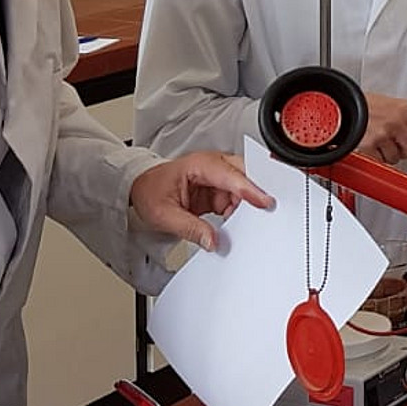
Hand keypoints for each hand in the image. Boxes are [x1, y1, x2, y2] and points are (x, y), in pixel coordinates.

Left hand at [129, 153, 272, 252]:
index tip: (264, 202)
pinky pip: (237, 199)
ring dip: (245, 206)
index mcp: (199, 164)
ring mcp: (218, 177)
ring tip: (241, 224)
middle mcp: (213, 166)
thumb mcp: (164, 215)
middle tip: (262, 213)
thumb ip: (190, 228)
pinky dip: (239, 212)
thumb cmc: (150, 191)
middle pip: (244, 175)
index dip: (249, 189)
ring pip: (244, 189)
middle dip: (254, 193)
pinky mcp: (219, 190)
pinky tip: (234, 222)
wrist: (142, 189)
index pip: (231, 175)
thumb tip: (213, 241)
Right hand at [360, 92, 406, 163]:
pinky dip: (378, 158)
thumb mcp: (393, 106)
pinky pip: (383, 162)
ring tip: (380, 139)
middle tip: (394, 138)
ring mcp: (383, 135)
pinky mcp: (370, 147)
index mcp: (405, 109)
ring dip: (391, 152)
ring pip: (398, 157)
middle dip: (406, 146)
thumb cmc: (366, 105)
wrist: (341, 107)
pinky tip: (372, 146)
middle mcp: (397, 122)